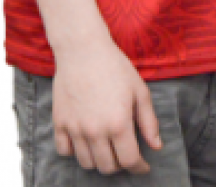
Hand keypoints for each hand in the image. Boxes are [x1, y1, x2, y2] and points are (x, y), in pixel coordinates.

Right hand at [51, 39, 162, 173]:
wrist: (82, 49)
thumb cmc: (114, 66)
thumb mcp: (139, 90)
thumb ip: (149, 121)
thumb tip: (156, 146)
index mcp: (118, 124)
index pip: (129, 161)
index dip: (139, 167)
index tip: (142, 166)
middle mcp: (96, 131)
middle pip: (108, 167)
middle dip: (120, 164)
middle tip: (123, 152)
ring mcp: (75, 128)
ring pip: (87, 163)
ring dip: (98, 160)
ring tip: (105, 147)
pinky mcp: (59, 122)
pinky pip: (64, 151)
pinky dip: (74, 151)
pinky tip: (84, 140)